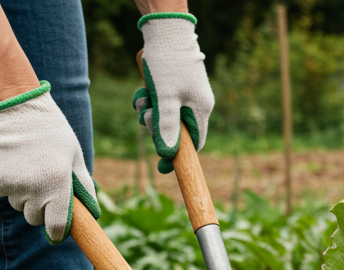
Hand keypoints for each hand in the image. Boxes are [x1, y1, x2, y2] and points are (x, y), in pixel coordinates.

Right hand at [0, 81, 99, 243]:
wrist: (15, 107)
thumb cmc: (51, 130)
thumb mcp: (73, 155)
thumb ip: (83, 186)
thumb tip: (93, 212)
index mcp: (58, 185)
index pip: (56, 227)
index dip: (58, 232)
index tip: (59, 231)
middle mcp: (34, 190)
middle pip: (35, 219)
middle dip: (41, 210)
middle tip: (46, 188)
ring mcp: (13, 186)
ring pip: (19, 206)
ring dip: (25, 197)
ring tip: (31, 170)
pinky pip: (5, 193)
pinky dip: (11, 186)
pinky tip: (16, 165)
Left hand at [132, 13, 213, 172]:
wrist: (165, 27)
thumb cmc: (167, 62)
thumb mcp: (164, 97)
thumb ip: (166, 126)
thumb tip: (167, 154)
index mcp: (200, 109)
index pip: (194, 145)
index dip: (178, 157)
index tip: (161, 167)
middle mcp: (196, 103)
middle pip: (175, 131)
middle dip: (157, 127)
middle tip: (148, 115)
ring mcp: (185, 94)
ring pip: (164, 116)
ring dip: (149, 112)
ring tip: (143, 98)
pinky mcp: (174, 85)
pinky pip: (161, 103)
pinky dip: (149, 100)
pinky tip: (142, 91)